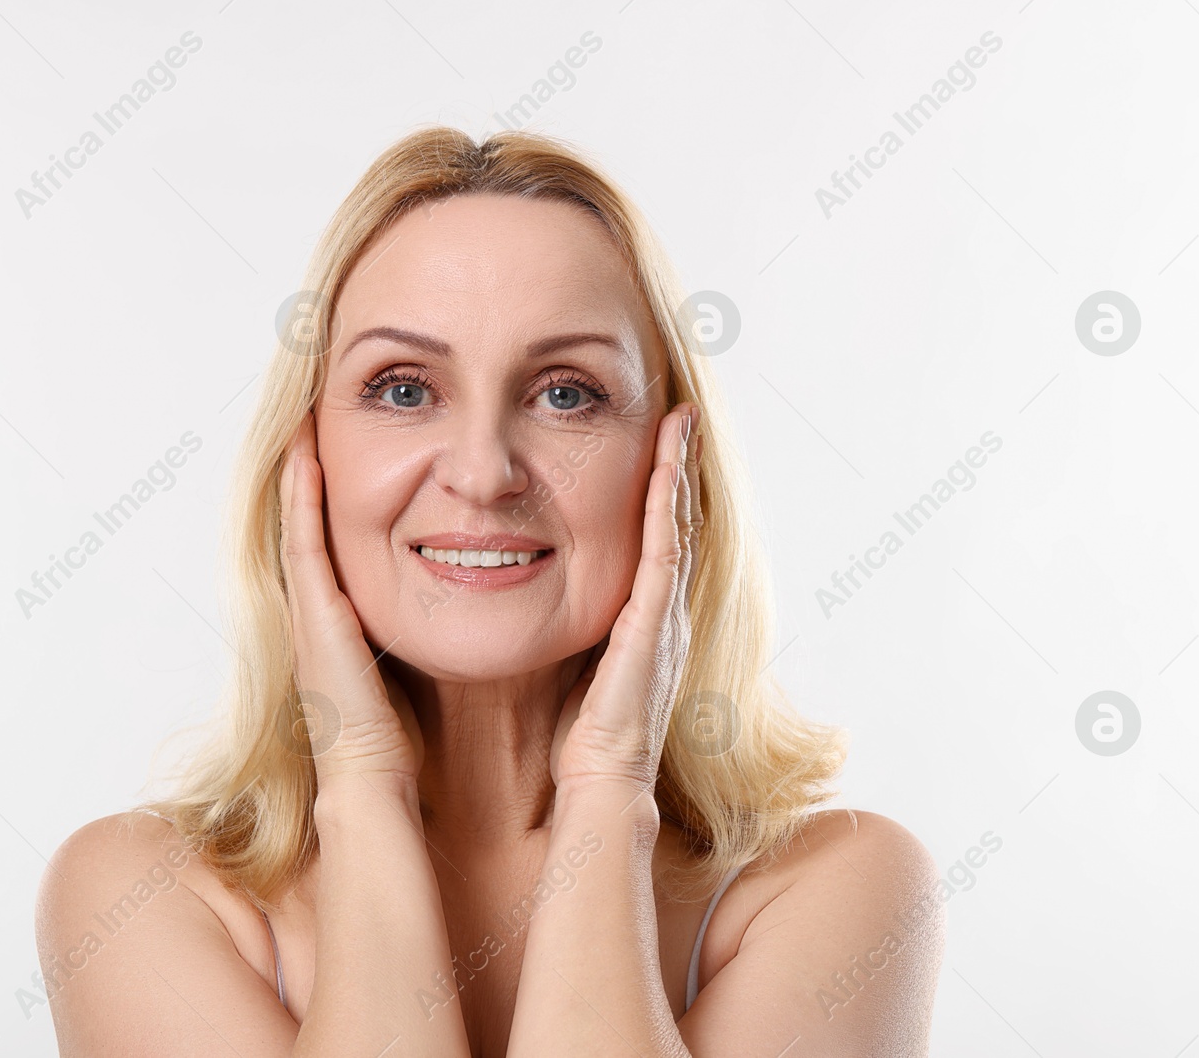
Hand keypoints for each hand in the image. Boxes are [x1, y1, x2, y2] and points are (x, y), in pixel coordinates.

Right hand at [279, 413, 423, 785]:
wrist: (373, 780)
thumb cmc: (404, 735)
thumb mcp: (421, 663)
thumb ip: (434, 628)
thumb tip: (482, 594)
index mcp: (346, 618)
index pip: (340, 540)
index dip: (338, 494)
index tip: (349, 446)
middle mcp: (320, 607)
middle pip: (313, 522)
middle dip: (313, 470)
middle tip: (316, 413)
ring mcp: (309, 609)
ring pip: (299, 521)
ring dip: (299, 470)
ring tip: (305, 417)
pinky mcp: (311, 614)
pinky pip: (303, 542)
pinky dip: (299, 497)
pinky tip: (304, 455)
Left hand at [549, 402, 700, 792]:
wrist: (600, 782)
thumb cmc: (575, 735)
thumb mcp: (567, 664)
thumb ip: (560, 627)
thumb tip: (517, 591)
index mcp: (640, 619)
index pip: (652, 540)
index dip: (656, 491)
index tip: (655, 444)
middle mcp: (661, 611)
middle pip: (675, 522)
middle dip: (678, 468)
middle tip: (679, 416)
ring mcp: (664, 615)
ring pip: (676, 526)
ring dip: (679, 472)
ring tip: (680, 424)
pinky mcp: (654, 624)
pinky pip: (664, 551)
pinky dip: (668, 505)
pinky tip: (667, 468)